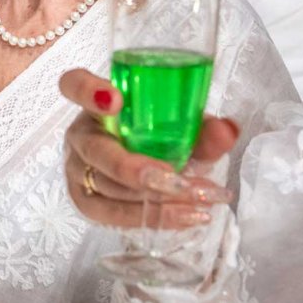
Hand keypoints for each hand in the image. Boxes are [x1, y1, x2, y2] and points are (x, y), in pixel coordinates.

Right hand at [59, 68, 239, 229]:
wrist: (141, 169)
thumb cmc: (155, 139)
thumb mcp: (179, 128)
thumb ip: (201, 129)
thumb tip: (228, 132)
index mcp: (96, 103)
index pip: (74, 85)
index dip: (88, 91)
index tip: (115, 99)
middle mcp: (81, 135)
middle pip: (96, 151)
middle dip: (134, 168)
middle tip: (175, 178)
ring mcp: (78, 171)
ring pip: (109, 187)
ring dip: (156, 197)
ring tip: (200, 198)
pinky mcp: (87, 202)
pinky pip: (114, 215)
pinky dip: (155, 217)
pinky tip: (188, 215)